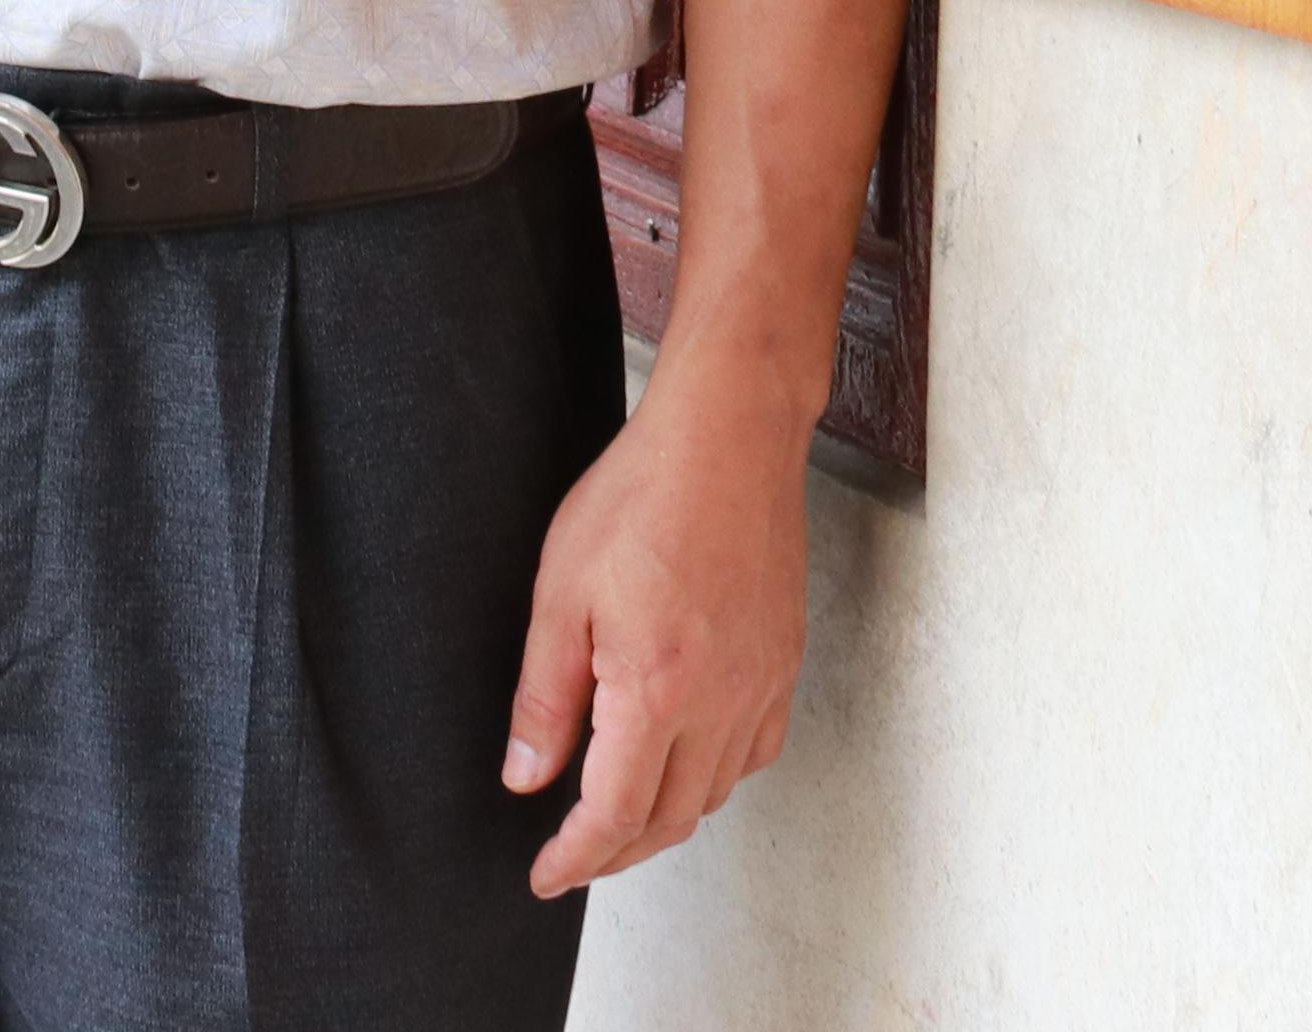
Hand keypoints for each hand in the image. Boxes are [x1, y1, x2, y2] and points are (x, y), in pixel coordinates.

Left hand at [504, 360, 814, 895]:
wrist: (728, 437)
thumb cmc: (641, 498)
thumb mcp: (560, 595)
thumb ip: (544, 699)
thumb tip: (527, 779)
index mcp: (658, 690)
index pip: (617, 814)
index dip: (577, 857)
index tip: (546, 875)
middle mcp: (722, 701)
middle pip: (671, 820)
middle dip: (616, 852)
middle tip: (573, 856)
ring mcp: (763, 684)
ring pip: (715, 792)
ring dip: (664, 820)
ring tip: (618, 814)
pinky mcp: (785, 662)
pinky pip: (755, 751)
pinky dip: (715, 777)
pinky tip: (685, 760)